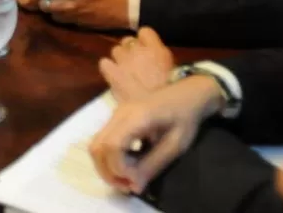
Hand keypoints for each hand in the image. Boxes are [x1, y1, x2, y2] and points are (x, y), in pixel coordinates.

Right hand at [89, 76, 226, 193]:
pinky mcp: (116, 118)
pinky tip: (127, 165)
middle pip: (97, 147)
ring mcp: (115, 114)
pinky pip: (102, 140)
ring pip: (96, 145)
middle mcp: (119, 114)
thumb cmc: (185, 117)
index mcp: (136, 117)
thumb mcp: (176, 145)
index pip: (112, 145)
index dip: (119, 169)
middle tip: (128, 186)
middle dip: (108, 172)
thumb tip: (134, 187)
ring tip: (127, 178)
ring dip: (106, 166)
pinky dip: (109, 158)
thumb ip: (153, 165)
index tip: (135, 181)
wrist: (186, 94)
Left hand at [99, 28, 174, 102]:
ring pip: (116, 50)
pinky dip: (108, 68)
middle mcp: (139, 51)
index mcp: (157, 50)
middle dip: (130, 51)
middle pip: (128, 41)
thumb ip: (162, 61)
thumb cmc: (170, 97)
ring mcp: (124, 60)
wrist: (157, 115)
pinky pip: (105, 63)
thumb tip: (154, 59)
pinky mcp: (112, 73)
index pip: (145, 32)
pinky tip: (114, 76)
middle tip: (135, 64)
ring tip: (125, 72)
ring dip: (119, 59)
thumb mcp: (175, 74)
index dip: (144, 41)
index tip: (146, 50)